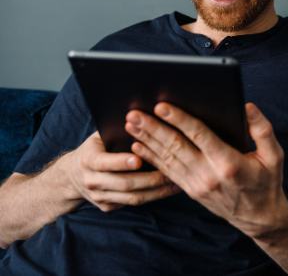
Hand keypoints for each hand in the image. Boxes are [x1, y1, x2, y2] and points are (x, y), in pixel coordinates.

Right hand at [66, 131, 180, 211]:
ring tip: (178, 182)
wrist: (73, 175)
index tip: (140, 159)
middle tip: (172, 171)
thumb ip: (116, 130)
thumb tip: (140, 116)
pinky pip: (134, 203)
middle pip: (124, 183)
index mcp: (88, 160)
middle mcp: (92, 181)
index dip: (122, 162)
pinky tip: (169, 190)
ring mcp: (100, 197)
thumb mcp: (99, 136)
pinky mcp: (108, 206)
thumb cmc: (96, 147)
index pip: (105, 162)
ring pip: (132, 198)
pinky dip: (153, 197)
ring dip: (157, 191)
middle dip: (150, 178)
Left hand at [125, 102, 287, 237]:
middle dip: (153, 128)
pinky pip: (167, 172)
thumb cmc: (268, 181)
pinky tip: (138, 146)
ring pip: (167, 159)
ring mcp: (197, 185)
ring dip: (147, 140)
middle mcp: (209, 174)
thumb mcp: (274, 155)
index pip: (199, 135)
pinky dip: (151, 158)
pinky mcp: (191, 191)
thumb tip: (247, 106)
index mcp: (229, 162)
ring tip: (131, 124)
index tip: (162, 105)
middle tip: (134, 113)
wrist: (260, 217)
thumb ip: (262, 129)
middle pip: (176, 146)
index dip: (179, 119)